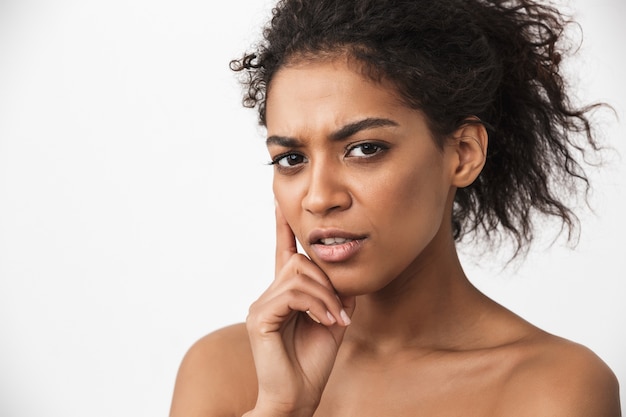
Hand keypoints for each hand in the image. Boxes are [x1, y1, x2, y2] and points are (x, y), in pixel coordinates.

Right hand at [244, 203, 354, 416]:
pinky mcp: (260, 318)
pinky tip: (325, 322)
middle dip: (326, 281)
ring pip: (298, 275)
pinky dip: (316, 305)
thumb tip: (345, 274)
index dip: (283, 226)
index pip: (283, 252)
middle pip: (299, 261)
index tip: (280, 202)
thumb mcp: (333, 322)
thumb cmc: (312, 363)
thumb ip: (336, 295)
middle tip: (339, 310)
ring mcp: (261, 305)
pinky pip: (292, 294)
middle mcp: (268, 295)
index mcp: (284, 295)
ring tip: (334, 320)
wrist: (298, 398)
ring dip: (325, 296)